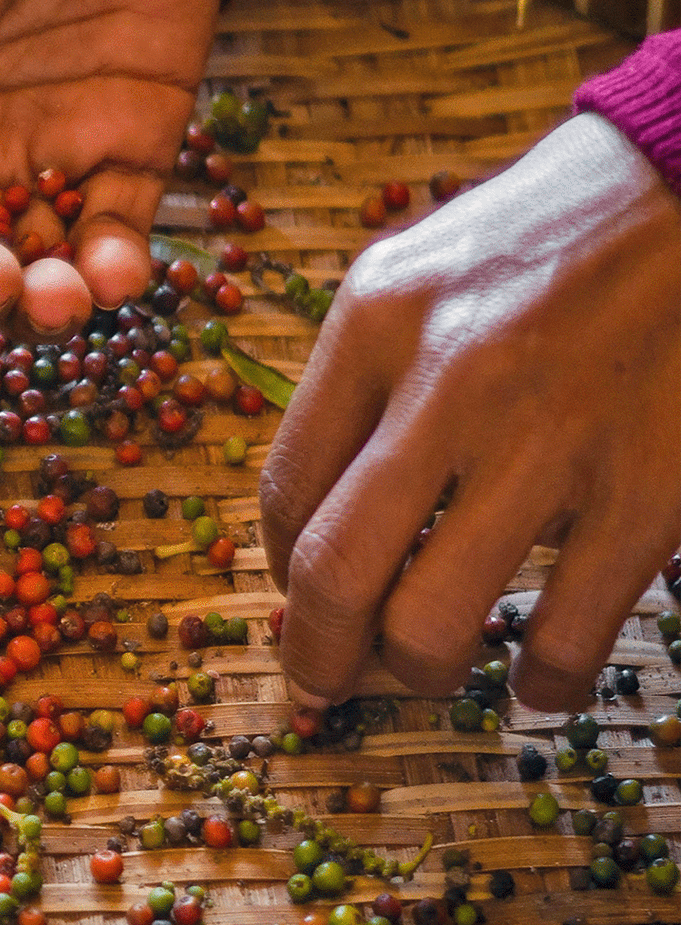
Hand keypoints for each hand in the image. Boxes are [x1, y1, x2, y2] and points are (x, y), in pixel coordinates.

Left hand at [262, 114, 680, 711]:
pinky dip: (541, 682)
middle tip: (323, 682)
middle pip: (335, 571)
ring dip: (416, 671)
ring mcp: (552, 440)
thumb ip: (357, 386)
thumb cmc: (546, 242)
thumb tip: (313, 530)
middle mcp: (448, 382)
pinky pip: (567, 632)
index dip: (281, 571)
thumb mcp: (413, 275)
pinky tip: (535, 682)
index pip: (285, 488)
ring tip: (425, 669)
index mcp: (376, 323)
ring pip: (433, 621)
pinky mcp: (650, 488)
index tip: (295, 602)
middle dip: (316, 653)